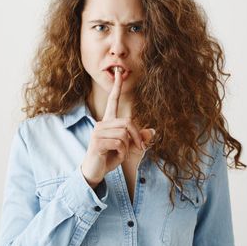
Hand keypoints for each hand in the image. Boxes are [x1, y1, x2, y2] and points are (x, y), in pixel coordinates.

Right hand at [81, 67, 154, 187]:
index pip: (112, 101)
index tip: (119, 73)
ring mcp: (98, 132)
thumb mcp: (127, 148)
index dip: (116, 87)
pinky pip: (120, 143)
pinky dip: (123, 153)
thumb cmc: (109, 158)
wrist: (94, 172)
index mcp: (108, 122)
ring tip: (120, 154)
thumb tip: (152, 131)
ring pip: (124, 134)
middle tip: (140, 148)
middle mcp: (101, 124)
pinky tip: (115, 157)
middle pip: (127, 122)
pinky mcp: (97, 142)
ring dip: (128, 147)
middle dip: (137, 136)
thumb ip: (138, 139)